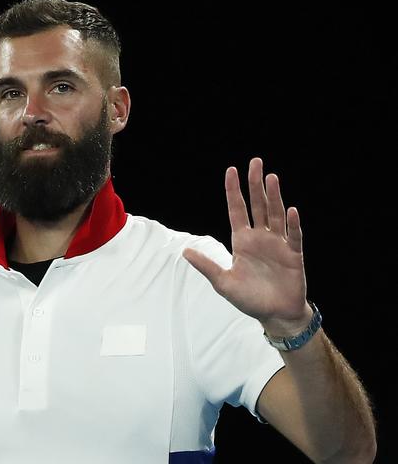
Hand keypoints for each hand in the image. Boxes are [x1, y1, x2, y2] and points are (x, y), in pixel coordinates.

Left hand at [183, 157, 311, 334]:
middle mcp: (260, 237)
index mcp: (242, 241)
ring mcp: (277, 244)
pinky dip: (292, 224)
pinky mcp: (293, 255)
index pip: (237, 210)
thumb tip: (184, 251)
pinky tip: (291, 210)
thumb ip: (207, 266)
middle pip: (258, 205)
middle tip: (255, 162)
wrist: (275, 315)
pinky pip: (293, 236)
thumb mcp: (223, 283)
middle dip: (256, 185)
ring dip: (274, 197)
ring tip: (271, 178)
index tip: (231, 170)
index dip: (234, 191)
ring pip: (275, 215)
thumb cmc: (249, 299)